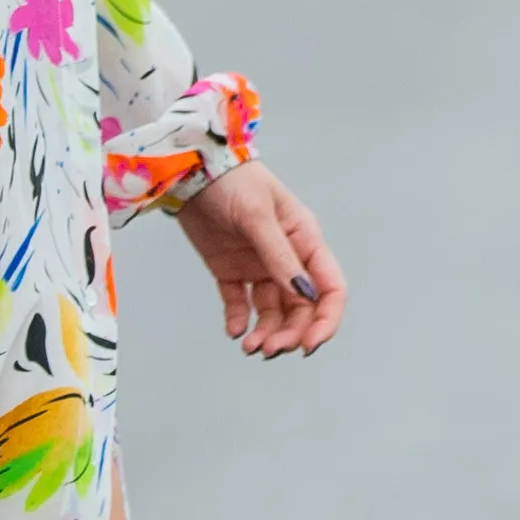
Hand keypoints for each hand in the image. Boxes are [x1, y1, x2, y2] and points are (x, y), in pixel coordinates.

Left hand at [174, 164, 342, 357]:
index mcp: (305, 241)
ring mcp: (259, 265)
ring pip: (272, 311)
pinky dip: (239, 320)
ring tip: (249, 347)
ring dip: (266, 332)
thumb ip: (280, 256)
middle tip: (269, 349)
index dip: (325, 320)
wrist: (190, 170)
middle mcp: (287, 257)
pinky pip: (240, 303)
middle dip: (290, 333)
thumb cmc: (233, 181)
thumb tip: (303, 294)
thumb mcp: (259, 217)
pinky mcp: (230, 270)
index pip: (329, 289)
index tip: (309, 344)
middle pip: (300, 308)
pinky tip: (234, 331)